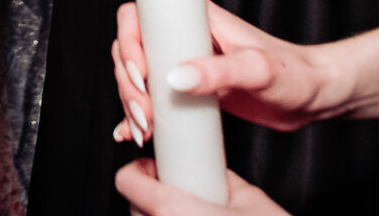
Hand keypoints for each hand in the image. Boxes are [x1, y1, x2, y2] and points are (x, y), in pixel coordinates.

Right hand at [111, 0, 332, 144]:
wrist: (314, 96)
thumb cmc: (294, 72)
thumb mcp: (257, 70)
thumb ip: (218, 72)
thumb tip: (176, 78)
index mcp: (195, 19)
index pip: (139, 16)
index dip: (129, 43)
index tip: (142, 77)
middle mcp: (184, 38)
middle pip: (131, 50)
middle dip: (128, 84)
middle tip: (145, 114)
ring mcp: (184, 65)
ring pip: (137, 77)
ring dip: (131, 103)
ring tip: (145, 130)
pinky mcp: (190, 91)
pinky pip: (153, 99)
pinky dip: (137, 117)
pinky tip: (133, 134)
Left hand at [115, 160, 287, 214]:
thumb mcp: (251, 199)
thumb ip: (222, 178)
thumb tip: (211, 167)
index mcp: (174, 211)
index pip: (127, 181)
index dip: (139, 171)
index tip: (152, 169)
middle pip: (134, 208)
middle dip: (150, 197)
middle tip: (176, 191)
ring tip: (188, 215)